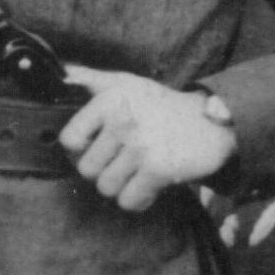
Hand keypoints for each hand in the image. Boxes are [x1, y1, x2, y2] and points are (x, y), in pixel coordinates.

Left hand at [58, 65, 237, 213]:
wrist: (212, 124)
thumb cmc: (162, 107)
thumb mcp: (127, 83)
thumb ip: (92, 79)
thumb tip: (62, 73)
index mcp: (110, 99)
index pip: (69, 139)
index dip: (79, 150)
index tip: (96, 148)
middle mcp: (123, 120)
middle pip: (86, 169)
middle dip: (103, 170)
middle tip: (123, 161)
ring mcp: (141, 146)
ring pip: (106, 187)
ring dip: (121, 186)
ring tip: (136, 171)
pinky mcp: (158, 169)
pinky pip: (129, 201)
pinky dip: (138, 199)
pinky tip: (149, 185)